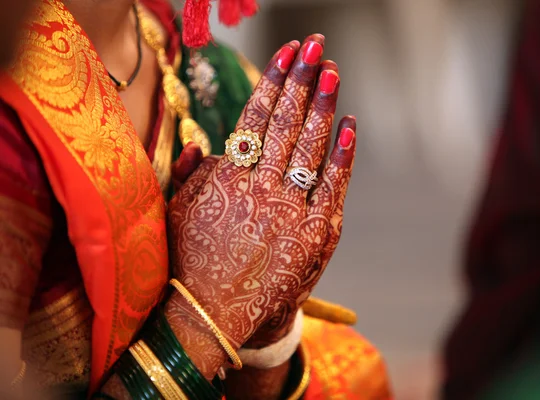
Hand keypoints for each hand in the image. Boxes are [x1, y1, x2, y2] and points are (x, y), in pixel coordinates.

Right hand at [167, 34, 356, 373]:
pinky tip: (349, 125)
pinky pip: (333, 185)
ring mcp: (291, 211)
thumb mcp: (178, 213)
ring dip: (322, 106)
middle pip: (286, 123)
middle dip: (302, 80)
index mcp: (227, 178)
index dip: (273, 81)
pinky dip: (343, 154)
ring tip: (331, 71)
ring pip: (310, 147)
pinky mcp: (315, 234)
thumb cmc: (192, 262)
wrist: (214, 316)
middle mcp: (261, 189)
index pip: (255, 117)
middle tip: (315, 47)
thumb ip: (190, 172)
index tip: (285, 53)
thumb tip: (201, 139)